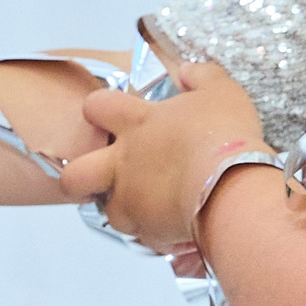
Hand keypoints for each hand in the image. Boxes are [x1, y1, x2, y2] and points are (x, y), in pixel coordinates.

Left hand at [55, 62, 265, 254]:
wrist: (232, 188)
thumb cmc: (225, 137)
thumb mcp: (221, 91)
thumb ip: (201, 76)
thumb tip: (187, 71)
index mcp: (136, 122)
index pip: (96, 107)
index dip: (98, 109)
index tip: (109, 113)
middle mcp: (123, 162)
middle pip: (74, 173)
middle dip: (78, 175)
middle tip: (101, 173)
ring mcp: (131, 199)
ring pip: (106, 210)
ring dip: (122, 207)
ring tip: (146, 203)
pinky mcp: (147, 230)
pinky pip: (142, 235)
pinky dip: (154, 232)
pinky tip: (173, 226)